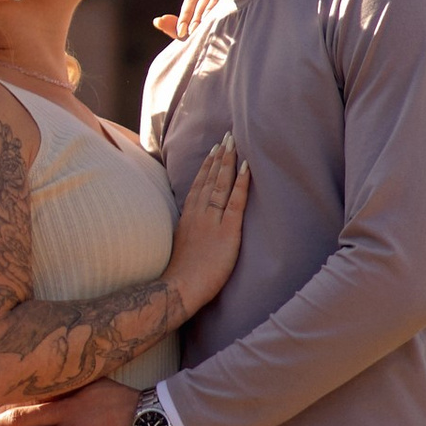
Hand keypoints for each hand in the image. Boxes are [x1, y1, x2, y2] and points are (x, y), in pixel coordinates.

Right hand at [166, 135, 249, 316]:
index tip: (213, 150)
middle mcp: (198, 213)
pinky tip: (246, 167)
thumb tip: (193, 226)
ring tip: (234, 144)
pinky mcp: (226, 231)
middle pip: (209, 179)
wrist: (179, 288)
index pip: (198, 185)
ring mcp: (212, 220)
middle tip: (227, 137)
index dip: (207, 166)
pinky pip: (235, 201)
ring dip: (228, 162)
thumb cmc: (181, 276)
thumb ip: (188, 231)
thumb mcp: (181, 245)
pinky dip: (241, 183)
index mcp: (188, 217)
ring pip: (220, 184)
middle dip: (219, 157)